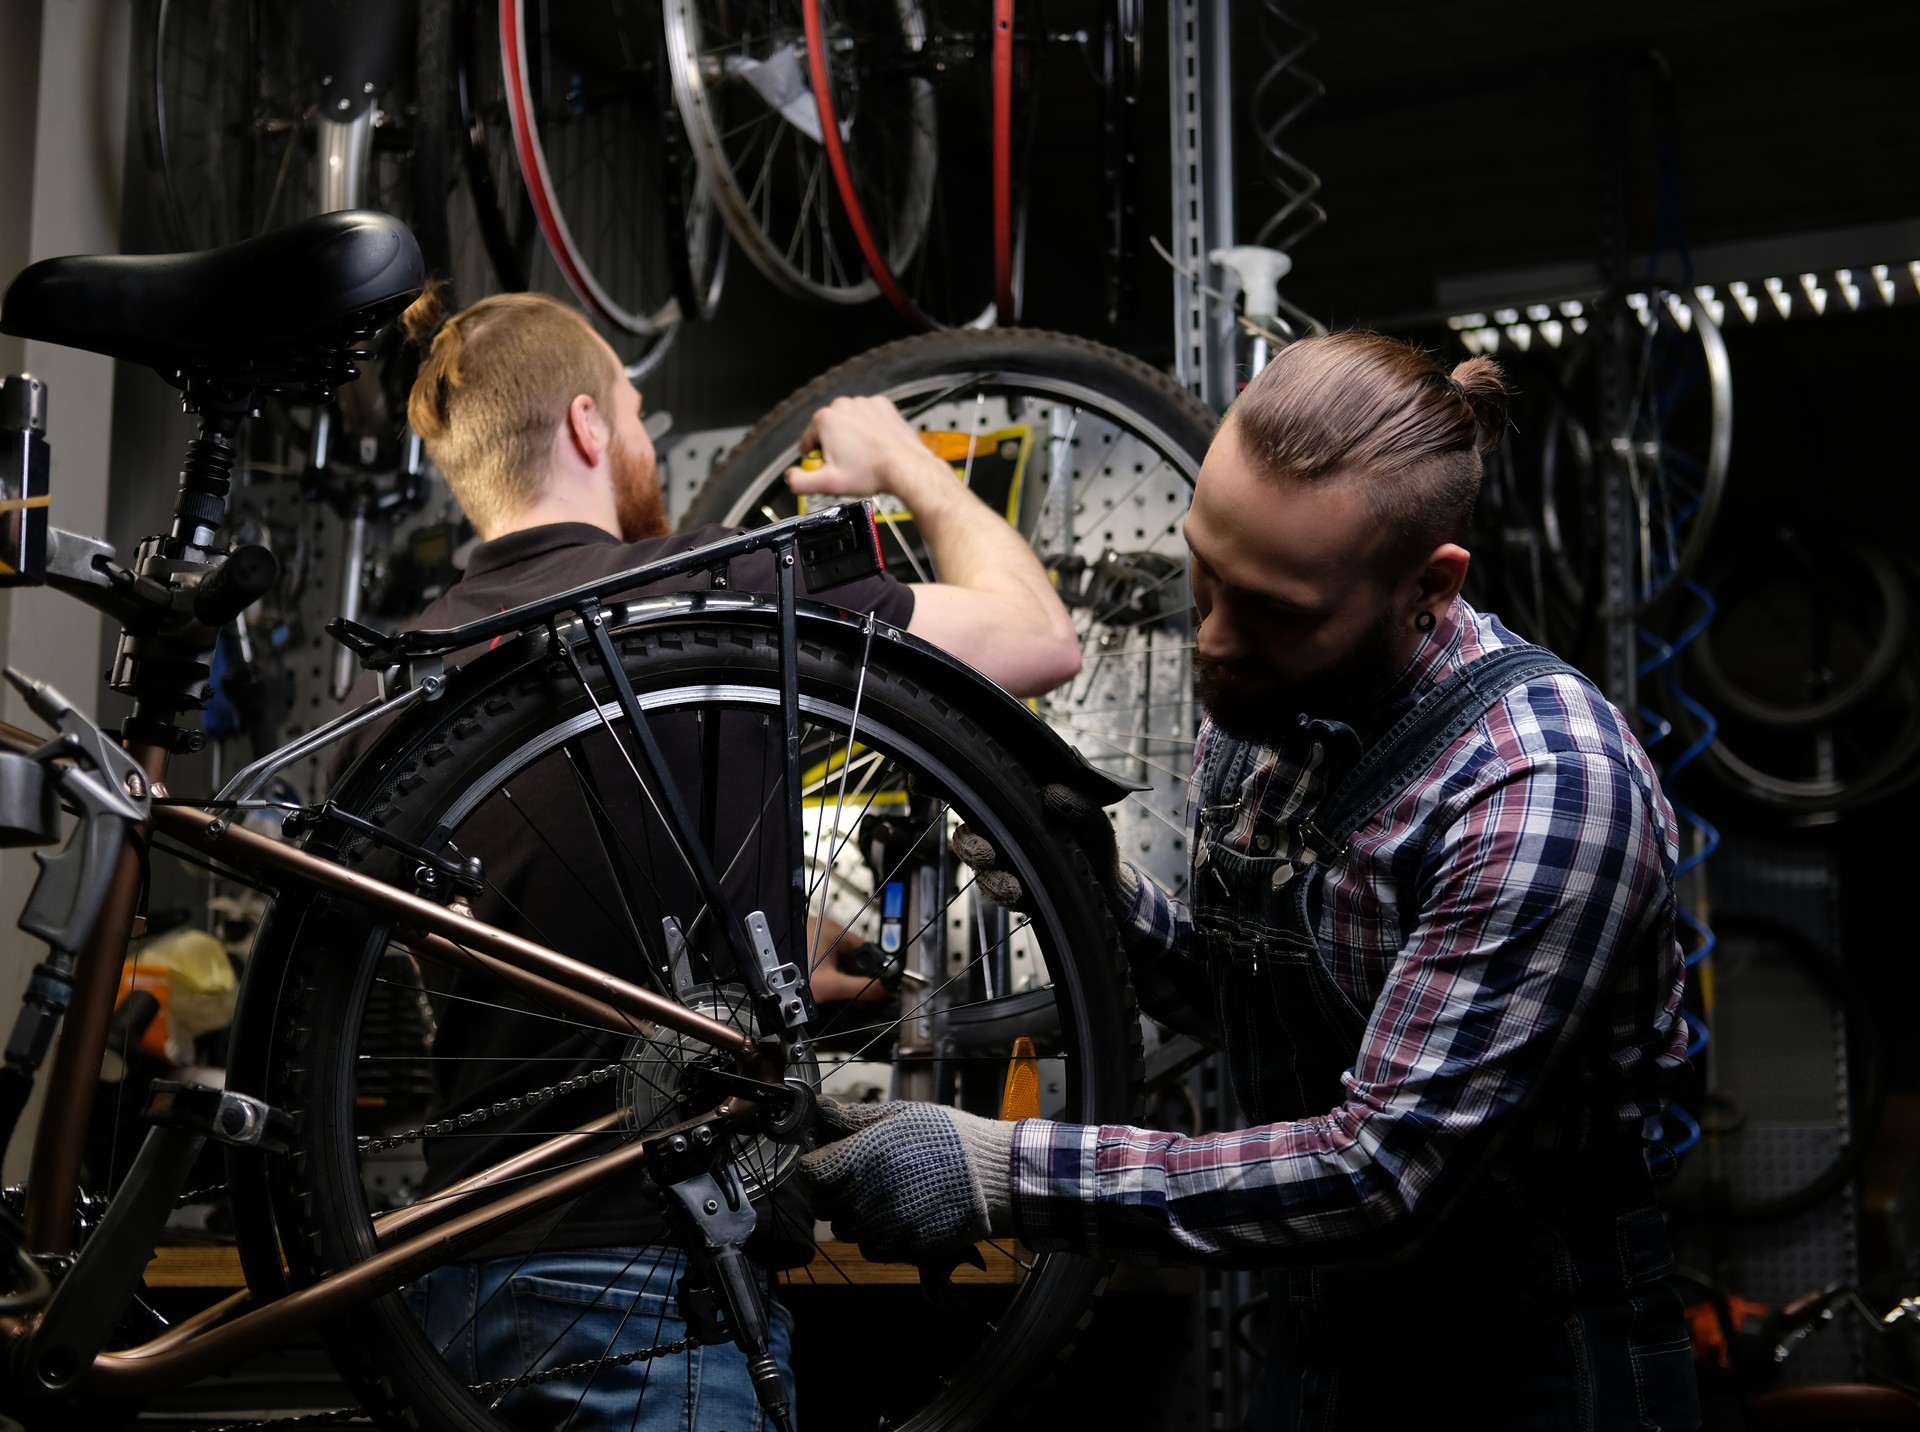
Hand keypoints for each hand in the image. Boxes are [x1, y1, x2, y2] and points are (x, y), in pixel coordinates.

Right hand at [785, 396, 948, 503]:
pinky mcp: (882, 406)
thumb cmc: (871, 472)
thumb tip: (790, 477)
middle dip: (835, 447)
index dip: (817, 457)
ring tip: (864, 456)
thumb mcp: (828, 484)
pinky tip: (875, 445)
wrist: (906, 467)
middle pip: (829, 430)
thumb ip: (800, 482)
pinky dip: (870, 429)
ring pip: (849, 423)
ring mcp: (864, 403)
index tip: (828, 467)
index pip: (809, 440)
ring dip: (852, 438)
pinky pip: (868, 418)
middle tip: (848, 465)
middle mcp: (843, 405)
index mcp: (825, 420)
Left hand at [796, 1099, 1014, 1264]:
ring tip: (881, 1199)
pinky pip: (871, 1248)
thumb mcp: (903, 1115)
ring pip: (845, 1230)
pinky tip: (897, 1218)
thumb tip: (821, 1109)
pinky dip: (877, 1237)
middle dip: (832, 1194)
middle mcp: (865, 1195)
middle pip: (822, 1207)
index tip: (830, 1163)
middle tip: (855, 1182)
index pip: (810, 1174)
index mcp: (862, 1157)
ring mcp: (884, 1226)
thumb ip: (856, 1117)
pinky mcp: (902, 1249)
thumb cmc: (949, 1138)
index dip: (816, 1168)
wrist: (994, 1176)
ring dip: (854, 1217)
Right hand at [952, 783, 1137, 919]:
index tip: (981, 812)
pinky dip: (1003, 895)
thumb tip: (1054, 793)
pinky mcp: (1014, 893)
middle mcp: (1005, 839)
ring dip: (990, 879)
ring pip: (981, 871)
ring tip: (1011, 886)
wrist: (1110, 887)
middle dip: (970, 847)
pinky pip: (997, 895)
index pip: (983, 803)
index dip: (972, 805)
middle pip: (968, 840)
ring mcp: (1007, 867)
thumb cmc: (1096, 845)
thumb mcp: (1095, 821)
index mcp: (1019, 813)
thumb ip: (1079, 805)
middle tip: (986, 855)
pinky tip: (1018, 894)